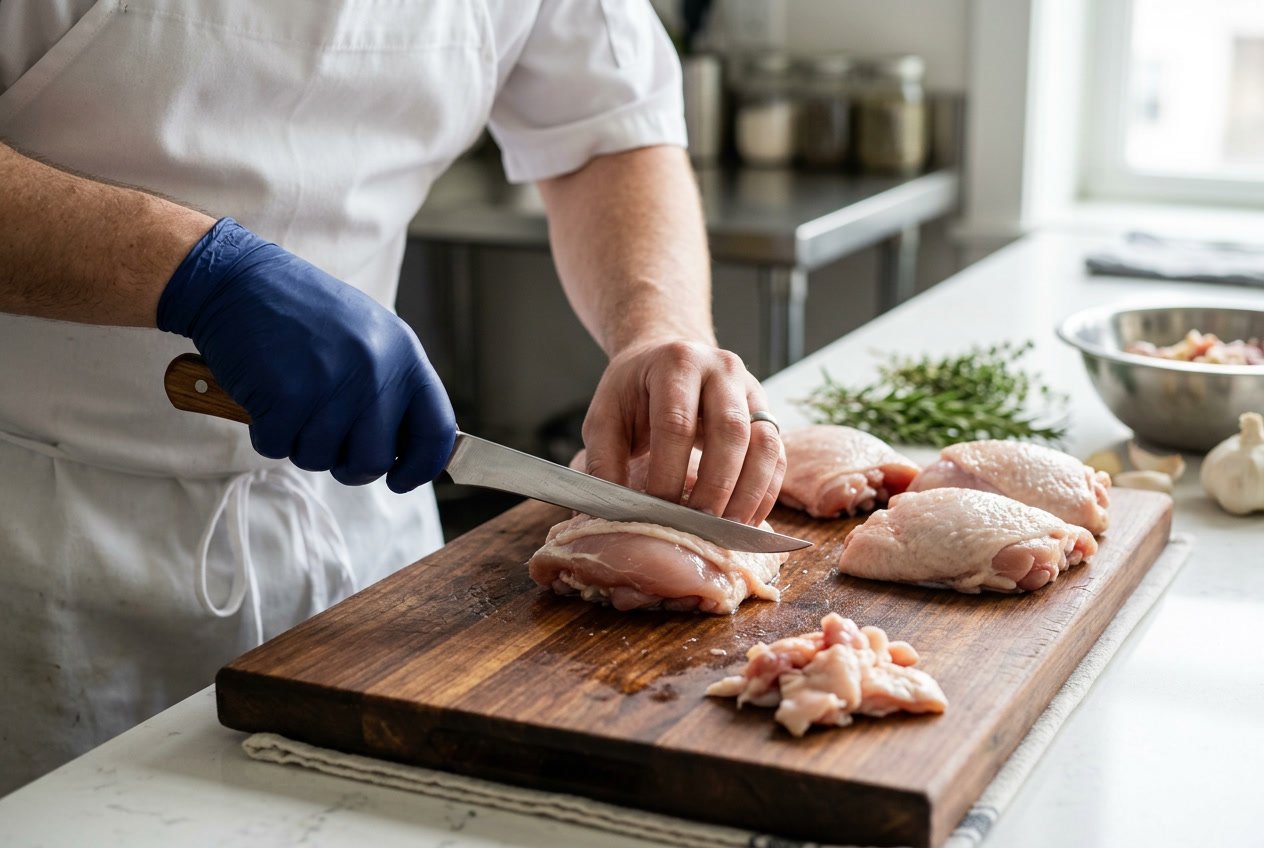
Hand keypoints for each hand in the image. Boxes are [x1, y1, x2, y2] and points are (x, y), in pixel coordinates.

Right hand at [157, 218, 454, 491]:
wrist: (240, 279)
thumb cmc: (304, 314)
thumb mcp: (368, 336)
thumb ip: (392, 386)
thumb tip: (406, 449)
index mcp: (404, 355)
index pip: (437, 431)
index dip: (421, 466)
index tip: (401, 479)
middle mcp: (376, 370)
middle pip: (375, 459)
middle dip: (348, 464)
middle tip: (325, 441)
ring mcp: (333, 383)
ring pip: (322, 458)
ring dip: (300, 443)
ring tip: (291, 401)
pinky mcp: (287, 396)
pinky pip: (278, 447)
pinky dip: (266, 432)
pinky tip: (265, 396)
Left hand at [581, 340, 785, 524]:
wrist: (666, 357)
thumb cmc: (634, 392)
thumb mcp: (605, 417)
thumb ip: (603, 461)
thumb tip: (610, 512)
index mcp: (677, 362)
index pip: (677, 422)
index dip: (668, 471)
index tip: (657, 509)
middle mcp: (722, 368)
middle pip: (730, 431)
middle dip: (715, 486)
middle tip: (697, 526)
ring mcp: (751, 388)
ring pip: (764, 443)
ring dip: (748, 493)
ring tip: (725, 530)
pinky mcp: (767, 412)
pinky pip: (777, 455)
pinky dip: (766, 492)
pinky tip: (745, 520)